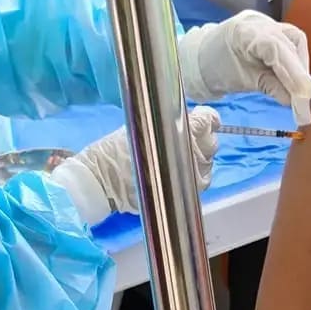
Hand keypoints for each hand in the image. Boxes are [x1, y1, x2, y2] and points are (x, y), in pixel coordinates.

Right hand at [51, 109, 219, 225]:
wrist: (102, 181)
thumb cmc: (114, 151)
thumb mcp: (139, 125)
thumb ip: (165, 122)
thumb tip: (180, 120)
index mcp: (178, 128)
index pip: (206, 121)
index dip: (207, 118)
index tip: (203, 118)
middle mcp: (190, 150)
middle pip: (209, 141)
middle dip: (201, 137)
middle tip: (187, 137)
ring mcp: (189, 173)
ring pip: (207, 162)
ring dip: (199, 157)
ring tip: (183, 155)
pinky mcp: (184, 191)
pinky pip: (201, 181)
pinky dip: (196, 175)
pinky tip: (183, 171)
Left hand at [178, 13, 310, 126]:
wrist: (202, 57)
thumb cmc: (216, 69)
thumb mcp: (241, 81)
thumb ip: (270, 87)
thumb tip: (295, 101)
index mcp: (245, 31)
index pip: (277, 48)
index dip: (294, 73)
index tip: (304, 96)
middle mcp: (259, 22)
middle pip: (292, 42)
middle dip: (300, 71)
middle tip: (304, 97)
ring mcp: (266, 23)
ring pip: (295, 41)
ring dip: (300, 66)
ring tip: (299, 89)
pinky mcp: (271, 29)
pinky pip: (289, 43)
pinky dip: (294, 61)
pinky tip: (294, 78)